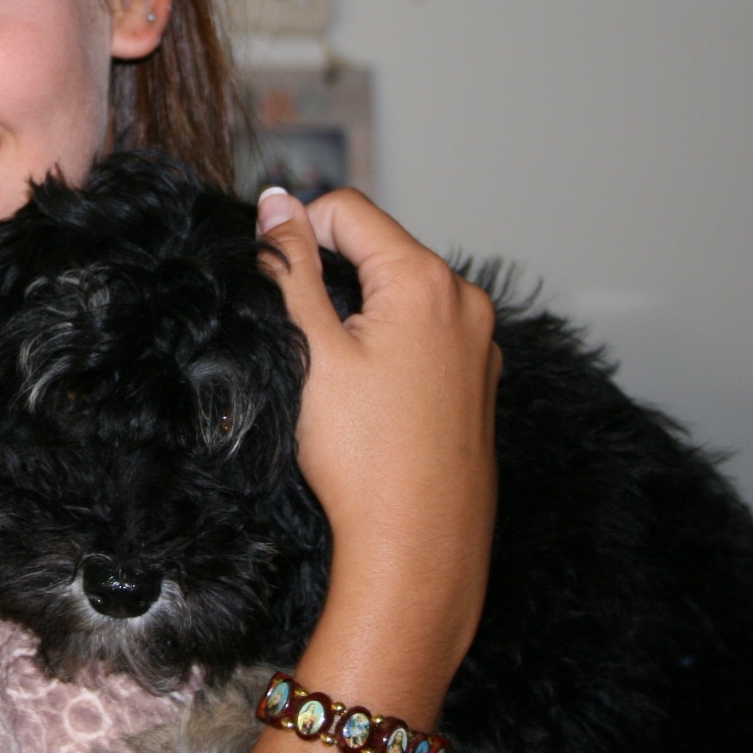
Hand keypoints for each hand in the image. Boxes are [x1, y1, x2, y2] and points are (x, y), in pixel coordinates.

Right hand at [243, 187, 497, 752]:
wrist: (418, 550)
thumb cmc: (365, 458)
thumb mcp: (312, 349)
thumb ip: (292, 266)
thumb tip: (277, 203)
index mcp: (426, 282)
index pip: (348, 210)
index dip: (298, 233)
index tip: (274, 281)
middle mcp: (465, 301)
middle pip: (378, 248)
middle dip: (331, 275)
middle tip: (301, 339)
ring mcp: (479, 342)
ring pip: (400, 292)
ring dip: (359, 311)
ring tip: (334, 376)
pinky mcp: (478, 378)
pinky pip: (424, 331)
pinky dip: (389, 343)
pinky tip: (370, 397)